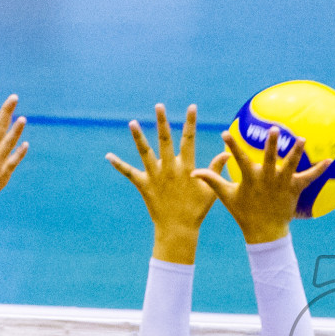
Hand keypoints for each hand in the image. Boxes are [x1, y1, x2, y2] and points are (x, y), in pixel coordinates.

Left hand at [107, 104, 216, 262]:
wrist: (178, 230)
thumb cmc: (196, 210)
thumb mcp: (210, 190)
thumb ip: (216, 169)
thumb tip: (227, 152)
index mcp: (187, 168)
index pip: (189, 140)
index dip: (190, 123)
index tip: (191, 107)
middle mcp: (169, 169)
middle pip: (165, 140)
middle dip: (162, 122)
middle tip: (159, 106)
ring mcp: (155, 176)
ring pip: (145, 153)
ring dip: (138, 137)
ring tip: (132, 122)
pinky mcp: (144, 185)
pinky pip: (129, 173)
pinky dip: (118, 164)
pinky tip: (108, 156)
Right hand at [192, 127, 330, 243]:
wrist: (264, 232)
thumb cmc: (244, 212)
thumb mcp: (227, 196)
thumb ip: (212, 180)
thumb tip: (193, 172)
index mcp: (250, 179)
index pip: (238, 159)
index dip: (231, 146)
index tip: (225, 133)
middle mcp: (267, 179)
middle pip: (270, 159)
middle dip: (272, 145)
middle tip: (274, 129)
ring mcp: (281, 184)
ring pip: (290, 166)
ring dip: (296, 152)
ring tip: (302, 139)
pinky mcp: (294, 189)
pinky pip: (309, 178)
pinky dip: (319, 170)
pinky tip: (330, 160)